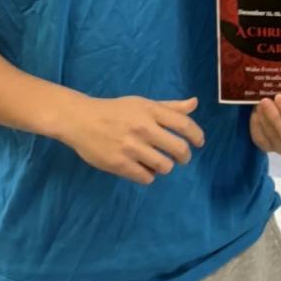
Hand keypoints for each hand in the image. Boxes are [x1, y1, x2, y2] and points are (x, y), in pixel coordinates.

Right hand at [61, 95, 204, 184]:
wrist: (81, 120)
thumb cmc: (115, 111)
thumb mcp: (142, 103)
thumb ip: (169, 107)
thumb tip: (195, 103)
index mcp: (150, 111)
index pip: (184, 125)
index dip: (196, 135)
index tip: (199, 142)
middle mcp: (143, 128)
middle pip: (179, 149)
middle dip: (184, 156)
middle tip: (181, 158)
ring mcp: (131, 147)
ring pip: (164, 166)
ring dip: (165, 167)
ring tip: (158, 162)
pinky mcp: (120, 164)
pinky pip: (146, 177)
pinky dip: (148, 175)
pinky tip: (143, 168)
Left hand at [250, 94, 280, 155]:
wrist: (278, 109)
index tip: (279, 97)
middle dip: (276, 117)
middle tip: (265, 101)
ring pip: (273, 137)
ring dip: (264, 119)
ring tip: (259, 104)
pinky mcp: (268, 148)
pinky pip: (260, 140)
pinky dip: (257, 126)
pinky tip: (255, 114)